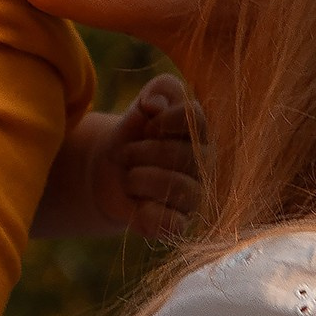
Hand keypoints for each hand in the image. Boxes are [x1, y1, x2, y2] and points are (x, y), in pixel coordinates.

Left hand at [88, 74, 200, 239]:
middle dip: (140, 152)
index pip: (195, 117)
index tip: (146, 126)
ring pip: (177, 187)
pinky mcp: (180, 224)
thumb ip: (158, 91)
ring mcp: (195, 196)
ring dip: (139, 179)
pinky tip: (138, 204)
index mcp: (199, 132)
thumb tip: (154, 105)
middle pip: (180, 154)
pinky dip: (149, 213)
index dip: (163, 120)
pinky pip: (174, 223)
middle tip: (126, 154)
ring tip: (129, 177)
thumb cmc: (133, 135)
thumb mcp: (141, 106)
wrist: (111, 172)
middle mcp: (204, 164)